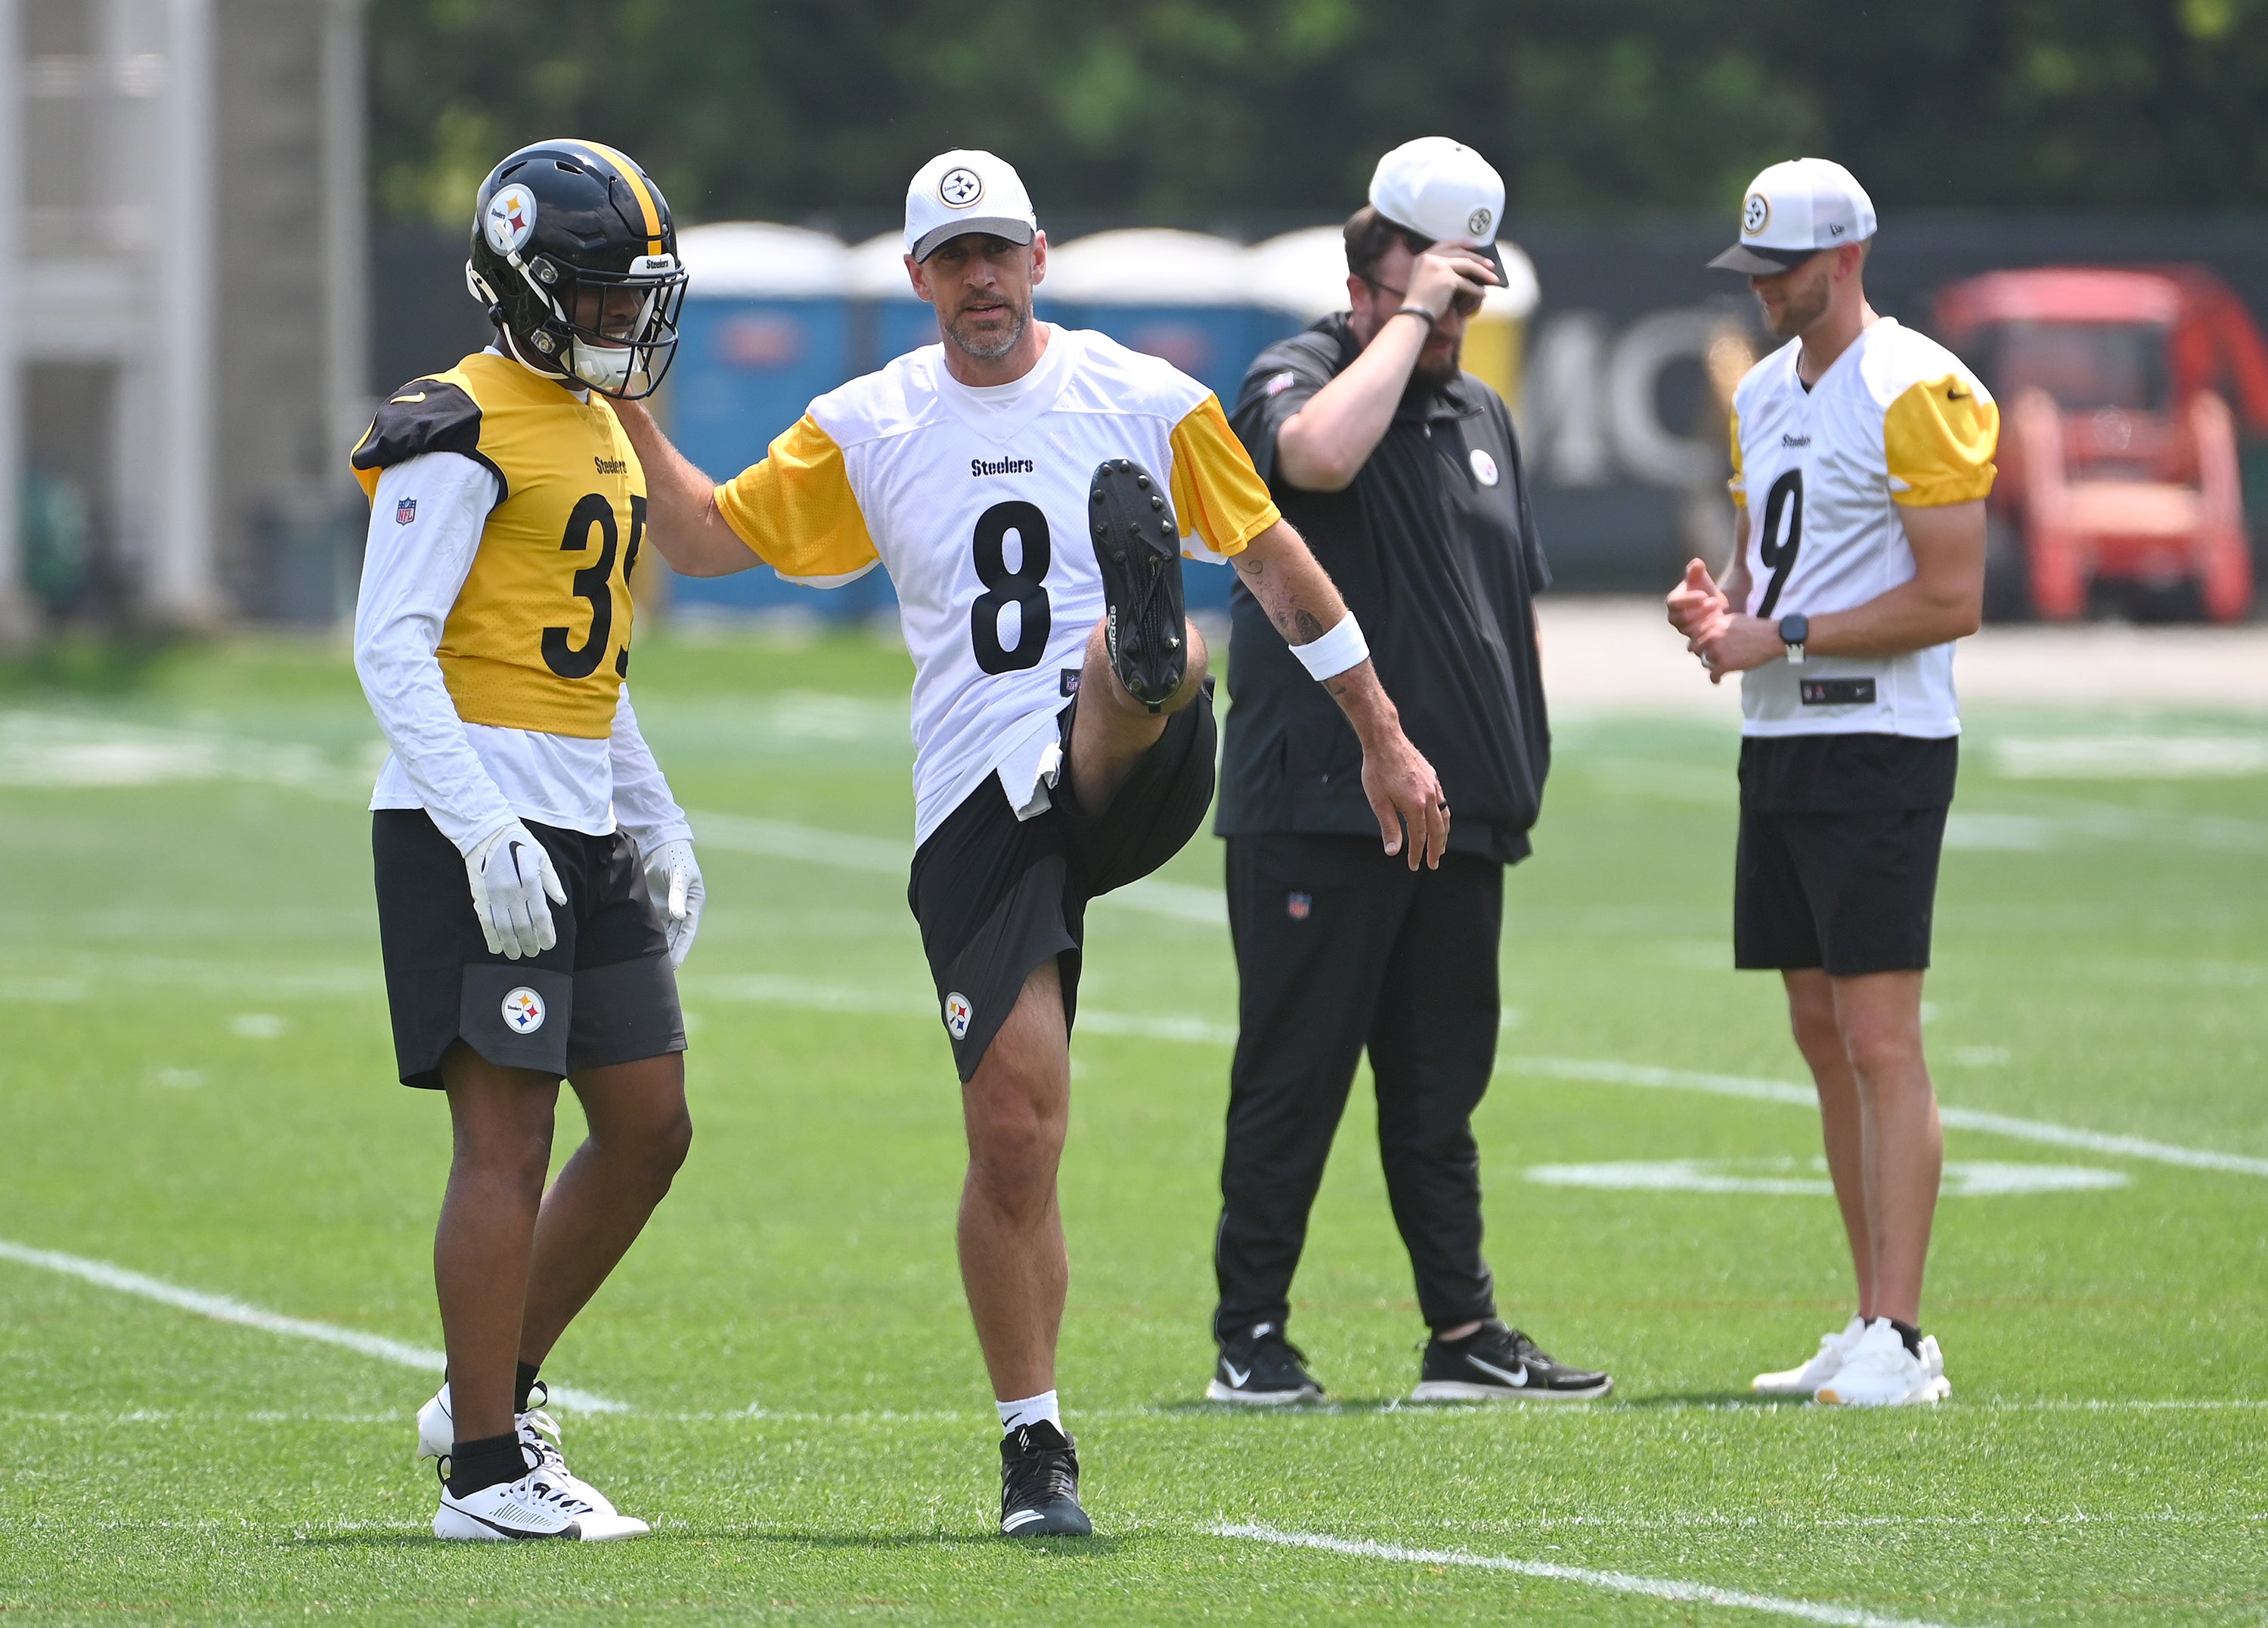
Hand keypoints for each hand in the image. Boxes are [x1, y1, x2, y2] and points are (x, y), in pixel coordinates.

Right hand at [464, 822, 566, 959]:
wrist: (486, 831)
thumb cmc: (518, 842)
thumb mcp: (541, 856)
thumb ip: (551, 881)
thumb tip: (561, 902)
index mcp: (530, 881)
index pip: (540, 915)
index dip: (545, 933)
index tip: (549, 945)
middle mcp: (512, 891)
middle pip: (523, 926)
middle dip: (529, 943)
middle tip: (533, 953)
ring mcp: (494, 895)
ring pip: (504, 928)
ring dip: (511, 944)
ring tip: (516, 955)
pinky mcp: (480, 895)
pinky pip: (486, 922)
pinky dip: (491, 937)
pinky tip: (496, 948)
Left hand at [642, 838, 704, 968]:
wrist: (660, 841)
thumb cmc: (675, 857)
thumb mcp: (679, 875)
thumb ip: (678, 895)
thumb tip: (680, 916)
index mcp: (693, 904)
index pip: (687, 932)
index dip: (681, 949)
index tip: (675, 965)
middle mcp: (680, 909)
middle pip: (675, 936)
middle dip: (669, 953)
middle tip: (660, 971)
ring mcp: (666, 907)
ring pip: (662, 932)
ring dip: (657, 946)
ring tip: (647, 964)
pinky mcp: (653, 903)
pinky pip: (650, 923)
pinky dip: (646, 934)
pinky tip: (637, 945)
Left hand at [1359, 725, 1449, 870]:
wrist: (1385, 740)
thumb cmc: (1378, 771)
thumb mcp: (1378, 801)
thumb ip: (1389, 827)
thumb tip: (1393, 851)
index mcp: (1415, 805)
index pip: (1419, 837)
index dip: (1417, 853)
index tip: (1414, 866)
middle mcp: (1429, 797)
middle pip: (1437, 830)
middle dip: (1435, 849)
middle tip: (1433, 864)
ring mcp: (1434, 786)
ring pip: (1444, 816)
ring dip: (1443, 835)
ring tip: (1440, 848)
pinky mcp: (1433, 778)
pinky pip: (1443, 803)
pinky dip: (1443, 817)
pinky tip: (1438, 821)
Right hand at [1404, 246, 1497, 319]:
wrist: (1414, 313)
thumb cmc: (1419, 300)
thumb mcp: (1424, 277)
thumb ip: (1437, 268)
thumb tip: (1463, 268)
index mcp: (1424, 256)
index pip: (1446, 244)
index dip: (1462, 243)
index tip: (1474, 245)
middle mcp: (1431, 258)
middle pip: (1460, 253)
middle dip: (1478, 258)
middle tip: (1490, 264)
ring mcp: (1440, 267)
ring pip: (1467, 265)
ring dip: (1482, 272)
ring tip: (1493, 278)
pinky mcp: (1448, 279)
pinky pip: (1467, 283)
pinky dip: (1476, 290)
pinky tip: (1483, 294)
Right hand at [1666, 558, 1728, 639]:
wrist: (1718, 609)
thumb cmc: (1707, 591)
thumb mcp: (1703, 579)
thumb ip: (1698, 570)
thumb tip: (1697, 562)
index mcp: (1674, 602)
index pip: (1673, 603)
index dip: (1688, 600)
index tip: (1705, 594)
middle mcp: (1675, 618)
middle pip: (1680, 619)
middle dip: (1698, 611)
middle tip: (1715, 603)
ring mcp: (1684, 630)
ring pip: (1689, 631)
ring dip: (1705, 622)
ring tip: (1719, 613)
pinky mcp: (1694, 641)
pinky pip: (1698, 641)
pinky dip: (1709, 632)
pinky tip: (1720, 623)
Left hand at [1693, 613, 1785, 683]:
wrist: (1771, 637)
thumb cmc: (1756, 628)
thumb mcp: (1733, 619)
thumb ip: (1719, 624)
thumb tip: (1711, 631)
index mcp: (1714, 624)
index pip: (1696, 635)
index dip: (1698, 642)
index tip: (1700, 648)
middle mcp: (1711, 635)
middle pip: (1696, 649)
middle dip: (1701, 654)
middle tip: (1709, 658)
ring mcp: (1717, 650)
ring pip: (1705, 662)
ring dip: (1711, 666)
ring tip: (1718, 668)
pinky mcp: (1724, 663)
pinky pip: (1713, 675)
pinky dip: (1714, 679)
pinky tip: (1717, 680)